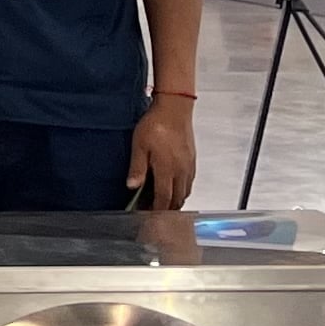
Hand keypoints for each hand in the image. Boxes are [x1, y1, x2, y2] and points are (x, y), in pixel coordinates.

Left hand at [128, 94, 198, 208]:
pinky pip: (190, 182)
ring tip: (163, 202)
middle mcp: (181, 171)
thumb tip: (132, 186)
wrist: (175, 108)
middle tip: (155, 212)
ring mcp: (189, 166)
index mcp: (167, 169)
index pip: (163, 199)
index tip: (149, 217)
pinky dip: (182, 189)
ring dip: (175, 200)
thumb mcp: (139, 145)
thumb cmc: (156, 123)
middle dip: (167, 210)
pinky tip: (173, 186)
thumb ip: (137, 168)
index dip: (156, 211)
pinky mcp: (192, 160)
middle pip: (177, 199)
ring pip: (185, 192)